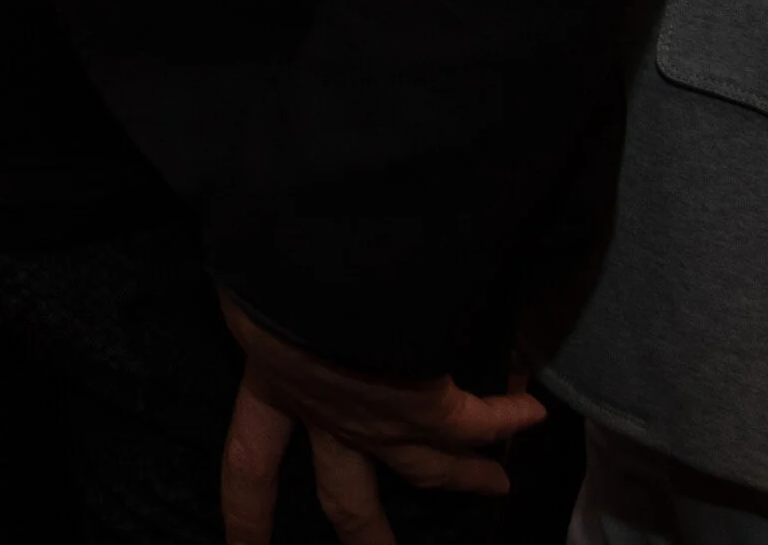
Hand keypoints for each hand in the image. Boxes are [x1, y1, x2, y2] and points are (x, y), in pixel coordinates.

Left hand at [219, 294, 543, 544]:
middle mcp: (327, 416)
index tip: (236, 542)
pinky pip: (476, 421)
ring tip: (495, 484)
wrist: (306, 264)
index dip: (244, 509)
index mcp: (271, 388)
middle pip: (347, 499)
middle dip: (364, 533)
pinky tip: (532, 410)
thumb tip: (247, 252)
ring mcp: (382, 419)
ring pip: (427, 467)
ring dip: (463, 475)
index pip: (249, 459)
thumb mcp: (240, 283)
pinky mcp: (429, 408)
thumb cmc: (259, 264)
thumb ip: (251, 289)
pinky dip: (506, 416)